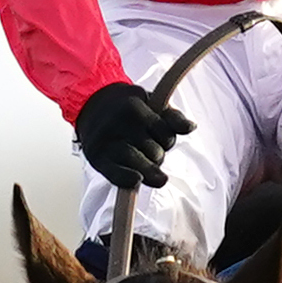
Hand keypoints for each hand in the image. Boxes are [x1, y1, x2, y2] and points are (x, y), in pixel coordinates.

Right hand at [73, 80, 192, 191]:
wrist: (90, 102)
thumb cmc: (127, 106)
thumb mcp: (150, 103)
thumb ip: (172, 116)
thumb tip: (191, 127)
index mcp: (134, 108)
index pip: (166, 135)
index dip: (167, 138)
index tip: (159, 135)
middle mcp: (118, 125)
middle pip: (155, 153)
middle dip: (157, 154)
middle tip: (146, 148)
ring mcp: (106, 143)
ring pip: (140, 167)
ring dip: (148, 170)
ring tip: (143, 162)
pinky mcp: (96, 158)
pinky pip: (116, 175)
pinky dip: (128, 180)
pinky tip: (137, 179)